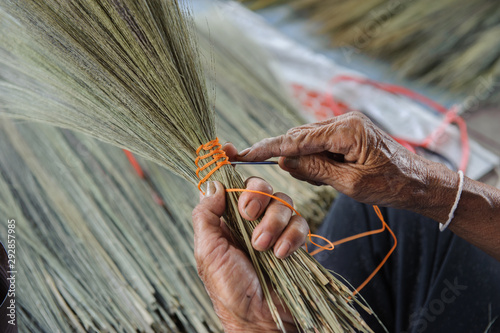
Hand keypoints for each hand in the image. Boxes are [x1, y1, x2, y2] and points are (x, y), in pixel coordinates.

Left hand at [192, 174, 307, 331]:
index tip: (228, 149)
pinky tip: (281, 253)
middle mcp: (251, 220)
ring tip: (262, 247)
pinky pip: (301, 223)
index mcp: (227, 220)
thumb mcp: (207, 250)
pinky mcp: (295, 242)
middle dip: (255, 194)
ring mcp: (275, 230)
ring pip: (283, 202)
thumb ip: (206, 215)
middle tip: (247, 213)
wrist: (257, 319)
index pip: (229, 184)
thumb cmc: (227, 288)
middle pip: (260, 186)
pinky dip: (292, 235)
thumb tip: (211, 183)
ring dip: (273, 221)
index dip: (229, 164)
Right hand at [236, 112, 455, 219]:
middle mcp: (343, 120)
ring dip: (305, 161)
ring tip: (326, 181)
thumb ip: (315, 170)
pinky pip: (319, 143)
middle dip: (291, 158)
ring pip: (307, 141)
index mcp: (346, 130)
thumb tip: (284, 161)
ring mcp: (345, 124)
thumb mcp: (349, 184)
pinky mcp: (346, 132)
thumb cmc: (389, 185)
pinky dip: (315, 159)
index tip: (243, 153)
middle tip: (306, 180)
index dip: (268, 148)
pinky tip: (328, 174)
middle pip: (299, 137)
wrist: (417, 181)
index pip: (297, 139)